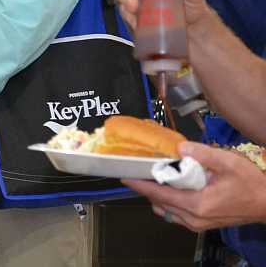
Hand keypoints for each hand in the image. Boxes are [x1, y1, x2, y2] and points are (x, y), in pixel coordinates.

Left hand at [122, 142, 265, 231]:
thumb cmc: (249, 183)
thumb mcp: (229, 163)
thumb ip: (203, 154)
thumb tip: (180, 148)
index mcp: (197, 204)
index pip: (159, 195)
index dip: (140, 185)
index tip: (124, 176)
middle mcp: (193, 218)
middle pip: (159, 203)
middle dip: (145, 188)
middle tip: (136, 172)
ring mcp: (197, 224)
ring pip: (166, 211)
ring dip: (156, 196)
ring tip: (150, 178)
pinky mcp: (201, 225)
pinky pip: (176, 215)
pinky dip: (167, 203)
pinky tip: (169, 190)